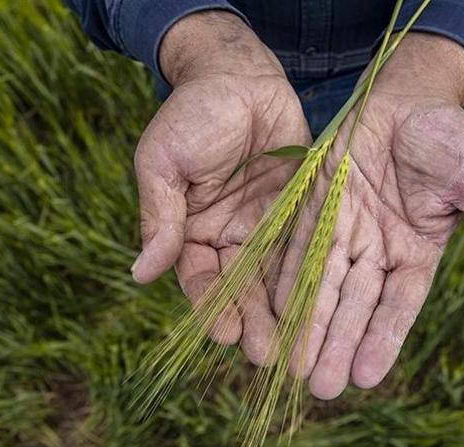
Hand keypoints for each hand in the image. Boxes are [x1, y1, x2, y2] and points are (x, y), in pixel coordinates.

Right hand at [131, 11, 310, 362]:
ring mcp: (267, 224)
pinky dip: (311, 276)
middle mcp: (230, 236)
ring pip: (276, 277)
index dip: (210, 306)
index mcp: (192, 230)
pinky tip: (323, 303)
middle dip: (252, 322)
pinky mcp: (300, 209)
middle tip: (268, 355)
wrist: (239, 74)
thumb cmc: (192, 114)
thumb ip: (159, 218)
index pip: (200, 279)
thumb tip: (139, 274)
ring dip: (284, 311)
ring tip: (297, 346)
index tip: (223, 333)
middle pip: (242, 288)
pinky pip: (306, 247)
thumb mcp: (164, 163)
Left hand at [274, 34, 463, 398]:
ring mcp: (344, 229)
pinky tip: (271, 310)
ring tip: (292, 365)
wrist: (405, 92)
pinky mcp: (314, 205)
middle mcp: (377, 249)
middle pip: (354, 305)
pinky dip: (285, 276)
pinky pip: (297, 246)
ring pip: (322, 284)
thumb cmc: (449, 135)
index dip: (382, 339)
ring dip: (308, 323)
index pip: (398, 305)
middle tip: (321, 389)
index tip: (366, 377)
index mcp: (417, 252)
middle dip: (337, 344)